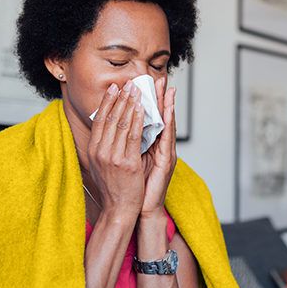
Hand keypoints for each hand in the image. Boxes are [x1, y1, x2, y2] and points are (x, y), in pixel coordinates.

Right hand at [88, 80, 145, 219]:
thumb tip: (104, 130)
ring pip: (122, 124)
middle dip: (120, 98)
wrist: (118, 210)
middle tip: (127, 83)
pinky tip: (143, 109)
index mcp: (93, 151)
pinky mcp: (128, 163)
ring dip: (130, 104)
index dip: (107, 103)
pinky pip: (134, 136)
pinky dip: (139, 120)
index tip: (113, 89)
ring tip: (137, 90)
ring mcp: (113, 157)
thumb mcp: (100, 166)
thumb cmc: (113, 189)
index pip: (99, 121)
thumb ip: (102, 148)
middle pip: (110, 118)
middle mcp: (100, 152)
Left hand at [140, 76, 176, 217]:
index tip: (150, 84)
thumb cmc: (134, 187)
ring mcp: (166, 154)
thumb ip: (128, 145)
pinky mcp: (166, 161)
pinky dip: (166, 122)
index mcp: (151, 146)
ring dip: (168, 105)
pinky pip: (166, 137)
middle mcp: (161, 148)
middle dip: (162, 98)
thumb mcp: (128, 160)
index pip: (152, 119)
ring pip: (167, 124)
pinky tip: (166, 110)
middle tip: (161, 79)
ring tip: (168, 88)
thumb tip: (118, 130)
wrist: (139, 209)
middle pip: (162, 118)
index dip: (152, 102)